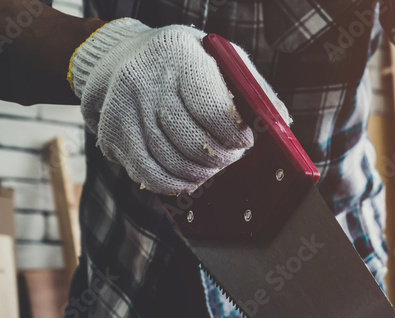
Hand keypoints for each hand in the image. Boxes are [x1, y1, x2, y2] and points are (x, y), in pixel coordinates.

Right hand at [69, 19, 289, 194]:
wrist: (121, 56)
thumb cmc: (185, 62)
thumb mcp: (219, 58)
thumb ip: (252, 87)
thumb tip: (282, 122)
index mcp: (180, 56)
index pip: (213, 110)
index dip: (235, 134)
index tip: (244, 139)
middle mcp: (147, 80)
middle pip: (193, 142)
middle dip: (221, 158)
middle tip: (230, 156)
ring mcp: (126, 109)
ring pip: (172, 161)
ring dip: (201, 174)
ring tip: (212, 168)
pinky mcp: (113, 133)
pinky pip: (147, 173)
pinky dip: (173, 184)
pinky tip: (188, 180)